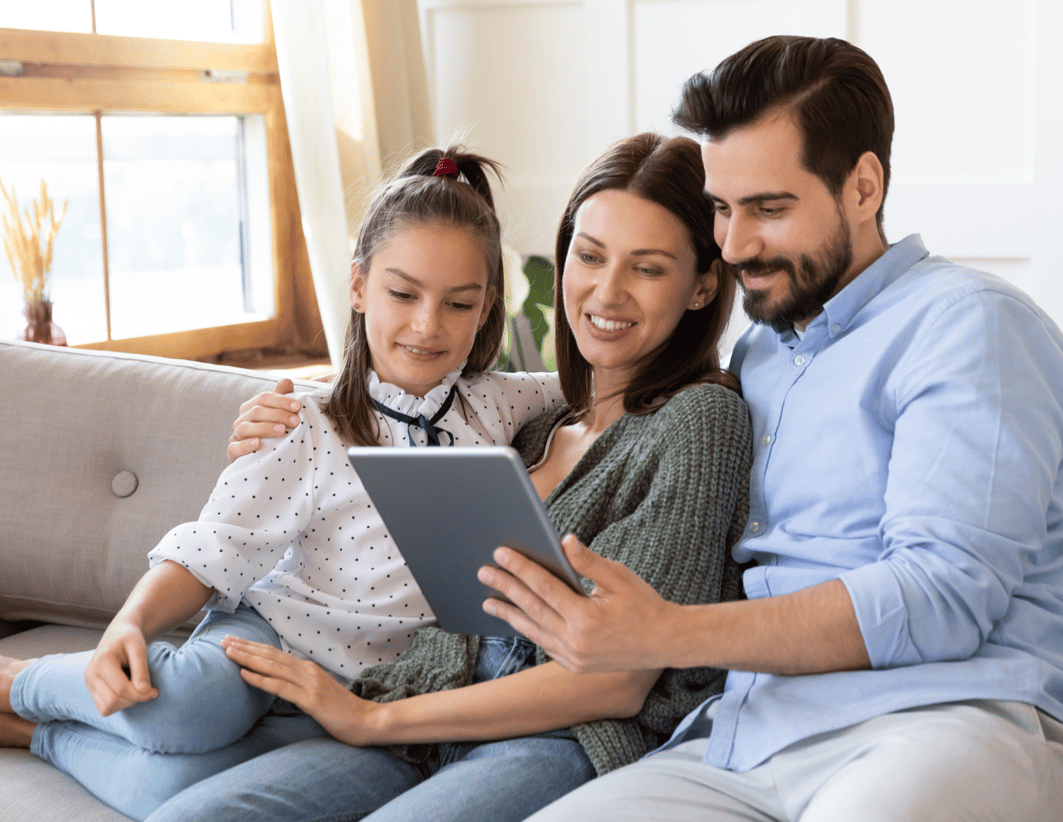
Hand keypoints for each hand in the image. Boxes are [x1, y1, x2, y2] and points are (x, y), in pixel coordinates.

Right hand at [84, 619, 157, 715]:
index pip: (121, 689)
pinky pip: (104, 708)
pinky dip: (119, 705)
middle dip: (135, 699)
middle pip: (113, 700)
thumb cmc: (131, 639)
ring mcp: (89, 683)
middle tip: (149, 691)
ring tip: (137, 689)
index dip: (141, 694)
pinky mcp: (91, 690)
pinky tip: (128, 692)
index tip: (155, 690)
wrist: (118, 634)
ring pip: (107, 708)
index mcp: (101, 661)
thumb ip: (141, 669)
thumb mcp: (139, 648)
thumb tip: (145, 691)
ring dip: (127, 703)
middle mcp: (90, 674)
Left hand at [222, 636, 379, 745]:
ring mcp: (309, 683)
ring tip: (228, 652)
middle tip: (223, 640)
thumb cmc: (343, 711)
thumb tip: (283, 683)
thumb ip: (302, 685)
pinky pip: (280, 687)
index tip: (235, 641)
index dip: (254, 647)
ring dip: (248, 658)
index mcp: (309, 669)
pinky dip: (260, 679)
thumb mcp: (319, 693)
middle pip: (271, 655)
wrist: (366, 721)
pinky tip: (244, 674)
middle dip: (245, 647)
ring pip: (273, 666)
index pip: (276, 654)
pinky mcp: (310, 699)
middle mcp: (308, 671)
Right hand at [227, 378, 300, 461]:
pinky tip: (258, 444)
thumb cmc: (275, 435)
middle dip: (278, 414)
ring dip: (264, 428)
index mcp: (252, 408)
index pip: (264, 398)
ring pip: (245, 428)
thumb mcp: (281, 417)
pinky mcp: (233, 453)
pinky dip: (245, 445)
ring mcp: (236, 437)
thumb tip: (287, 381)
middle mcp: (242, 420)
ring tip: (282, 431)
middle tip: (296, 421)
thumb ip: (282, 399)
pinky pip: (234, 448)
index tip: (298, 406)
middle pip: (256, 412)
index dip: (281, 400)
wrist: (265, 462)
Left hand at [479, 534, 676, 672]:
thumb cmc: (644, 605)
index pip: (544, 587)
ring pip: (533, 631)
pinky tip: (516, 618)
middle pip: (531, 608)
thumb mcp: (619, 578)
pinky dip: (528, 630)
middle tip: (483, 571)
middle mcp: (575, 641)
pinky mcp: (574, 666)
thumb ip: (588, 562)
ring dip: (509, 613)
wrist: (665, 643)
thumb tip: (563, 541)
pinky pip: (544, 644)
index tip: (501, 553)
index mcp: (586, 618)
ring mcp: (573, 657)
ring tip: (488, 599)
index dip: (521, 568)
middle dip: (506, 587)